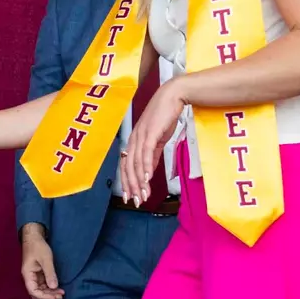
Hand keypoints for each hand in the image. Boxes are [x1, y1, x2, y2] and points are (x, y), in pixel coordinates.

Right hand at [19, 224, 62, 298]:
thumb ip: (50, 273)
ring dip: (50, 293)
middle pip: (37, 293)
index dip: (44, 296)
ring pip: (41, 290)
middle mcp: (30, 278)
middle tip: (61, 296)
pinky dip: (50, 288)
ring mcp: (34, 277)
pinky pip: (43, 285)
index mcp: (28, 275)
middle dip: (48, 296)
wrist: (34, 237)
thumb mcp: (45, 259)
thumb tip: (54, 287)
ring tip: (61, 293)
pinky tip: (58, 288)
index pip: (33, 291)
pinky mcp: (39, 274)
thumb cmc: (38, 247)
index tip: (55, 297)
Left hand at [119, 79, 184, 204]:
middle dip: (132, 187)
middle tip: (135, 201)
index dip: (127, 182)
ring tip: (143, 195)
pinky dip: (145, 166)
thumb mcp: (158, 139)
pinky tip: (147, 178)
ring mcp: (141, 135)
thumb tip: (149, 171)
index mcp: (134, 141)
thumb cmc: (165, 115)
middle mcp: (134, 139)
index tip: (130, 196)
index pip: (126, 165)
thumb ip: (152, 156)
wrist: (173, 96)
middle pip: (128, 167)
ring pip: (136, 163)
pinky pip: (146, 153)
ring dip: (139, 181)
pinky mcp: (150, 133)